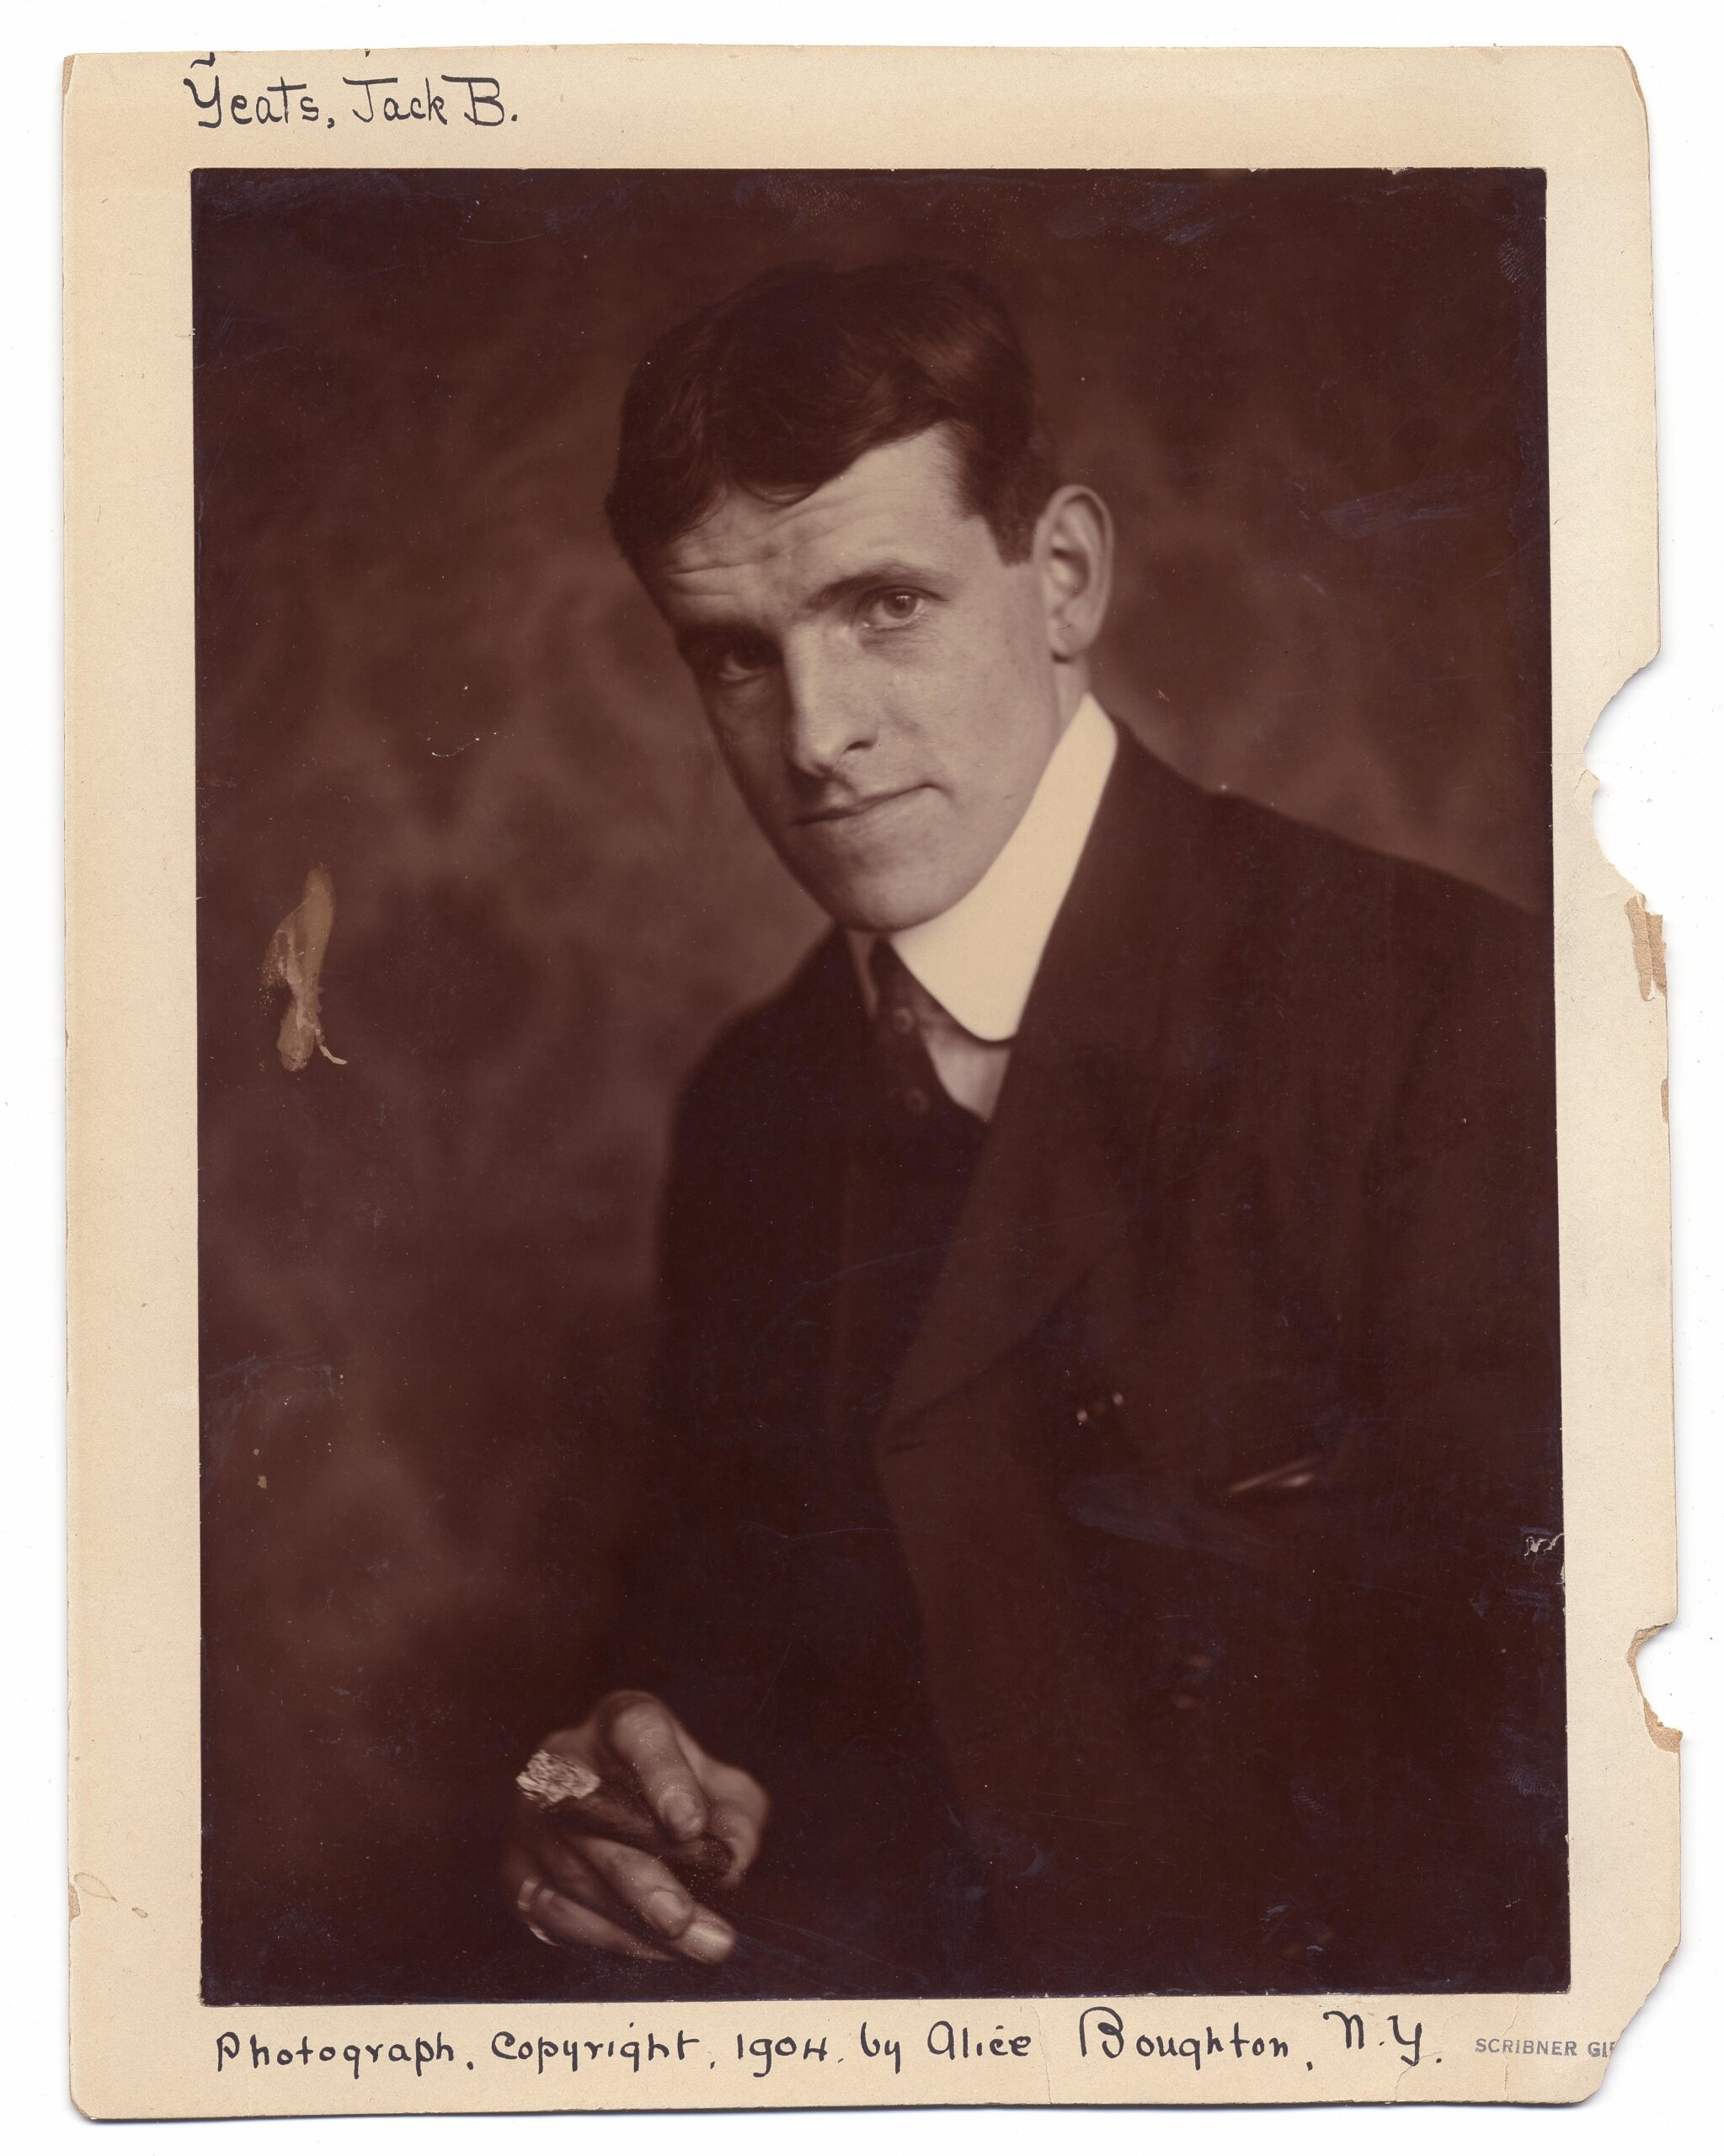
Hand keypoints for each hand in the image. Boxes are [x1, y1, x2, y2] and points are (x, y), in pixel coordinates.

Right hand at [502, 1691, 769, 1963]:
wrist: (624, 1814)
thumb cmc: (683, 1799)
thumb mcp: (724, 1793)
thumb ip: (737, 1818)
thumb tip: (732, 1858)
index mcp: (622, 1722)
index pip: (636, 1729)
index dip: (662, 1776)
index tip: (690, 1824)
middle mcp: (565, 1759)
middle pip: (594, 1814)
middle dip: (641, 1875)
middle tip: (683, 1919)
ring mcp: (530, 1815)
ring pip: (575, 1874)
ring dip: (634, 1922)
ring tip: (697, 1947)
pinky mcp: (515, 1871)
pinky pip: (553, 1912)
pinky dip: (607, 1939)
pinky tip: (655, 1953)